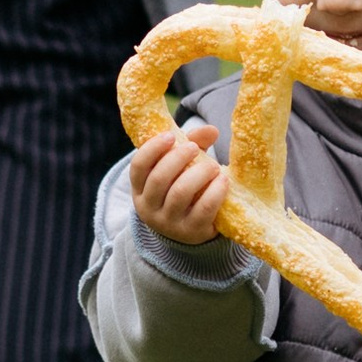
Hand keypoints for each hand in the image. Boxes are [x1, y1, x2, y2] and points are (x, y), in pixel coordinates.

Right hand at [130, 120, 230, 248]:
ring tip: (214, 166)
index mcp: (140, 189)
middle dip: (178, 158)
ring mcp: (169, 222)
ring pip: (180, 193)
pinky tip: (224, 181)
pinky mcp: (192, 231)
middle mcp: (149, 207)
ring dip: (199, 174)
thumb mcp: (179, 168)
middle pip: (159, 178)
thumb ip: (192, 144)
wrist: (190, 229)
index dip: (152, 149)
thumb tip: (211, 130)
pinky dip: (215, 192)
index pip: (138, 166)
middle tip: (195, 148)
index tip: (171, 136)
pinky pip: (204, 209)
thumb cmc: (182, 188)